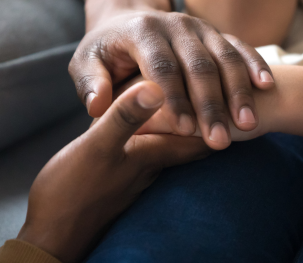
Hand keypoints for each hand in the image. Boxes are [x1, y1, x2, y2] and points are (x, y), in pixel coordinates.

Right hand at [17, 81, 210, 262]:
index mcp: (154, 153)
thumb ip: (125, 118)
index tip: (231, 100)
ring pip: (175, 144)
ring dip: (186, 124)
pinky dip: (162, 132)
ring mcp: (140, 169)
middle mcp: (154, 162)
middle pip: (194, 142)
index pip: (200, 138)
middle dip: (207, 120)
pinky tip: (156, 123)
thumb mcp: (98, 147)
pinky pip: (154, 147)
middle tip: (219, 98)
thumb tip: (156, 88)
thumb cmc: (73, 189)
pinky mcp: (125, 171)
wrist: (54, 231)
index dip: (218, 119)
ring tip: (193, 101)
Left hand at [69, 0, 274, 149]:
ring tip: (249, 123)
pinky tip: (266, 86)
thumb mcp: (87, 62)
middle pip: (199, 64)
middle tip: (220, 139)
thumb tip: (98, 108)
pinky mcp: (214, 31)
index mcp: (142, 31)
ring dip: (238, 91)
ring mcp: (199, 26)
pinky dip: (254, 65)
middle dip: (211, 104)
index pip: (162, 67)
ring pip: (224, 57)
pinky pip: (239, 46)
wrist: (127, 17)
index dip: (175, 99)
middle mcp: (175, 23)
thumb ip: (92, 83)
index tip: (187, 130)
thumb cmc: (107, 49)